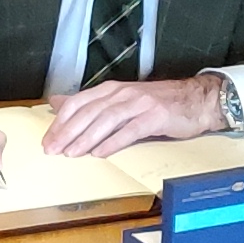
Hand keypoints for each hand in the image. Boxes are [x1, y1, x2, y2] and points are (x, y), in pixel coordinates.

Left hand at [46, 73, 227, 155]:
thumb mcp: (122, 100)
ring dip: (86, 138)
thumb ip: (92, 104)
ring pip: (106, 120)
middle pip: (89, 112)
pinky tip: (100, 153)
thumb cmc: (157, 104)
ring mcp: (139, 103)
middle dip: (68, 132)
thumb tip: (59, 103)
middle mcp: (123, 93)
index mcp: (112, 89)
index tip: (47, 140)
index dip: (61, 122)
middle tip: (52, 150)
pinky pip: (130, 130)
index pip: (79, 103)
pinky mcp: (155, 116)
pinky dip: (113, 142)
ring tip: (72, 153)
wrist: (196, 101)